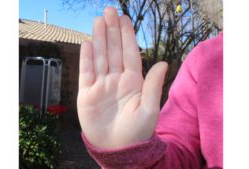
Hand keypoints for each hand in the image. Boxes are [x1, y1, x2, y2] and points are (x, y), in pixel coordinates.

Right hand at [77, 7, 167, 148]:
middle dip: (112, 31)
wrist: (117, 149)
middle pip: (114, 51)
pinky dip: (86, 59)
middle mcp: (116, 80)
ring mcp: (101, 85)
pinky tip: (88, 44)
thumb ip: (153, 85)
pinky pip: (86, 73)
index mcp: (133, 81)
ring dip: (99, 39)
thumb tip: (162, 62)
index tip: (124, 19)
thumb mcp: (149, 109)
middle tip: (109, 12)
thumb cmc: (137, 132)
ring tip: (98, 21)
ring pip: (100, 57)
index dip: (127, 36)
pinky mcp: (87, 94)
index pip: (130, 53)